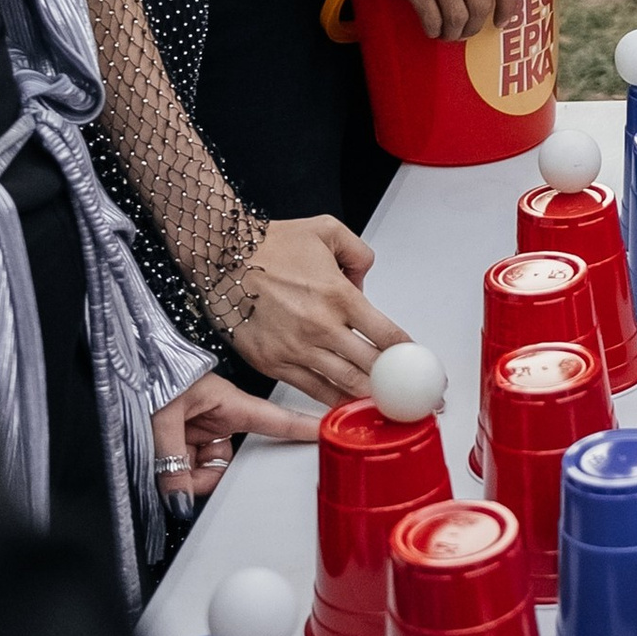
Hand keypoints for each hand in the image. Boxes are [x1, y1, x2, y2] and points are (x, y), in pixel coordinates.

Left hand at [153, 372, 321, 505]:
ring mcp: (200, 429)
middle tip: (181, 476)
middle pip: (230, 460)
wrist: (120, 366)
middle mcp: (217, 416)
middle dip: (207, 475)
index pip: (275, 420)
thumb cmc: (148, 375)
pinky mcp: (183, 439)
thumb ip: (172, 460)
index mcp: (227, 400)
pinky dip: (175, 474)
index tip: (329, 436)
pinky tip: (161, 466)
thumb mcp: (161, 416)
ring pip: (208, 469)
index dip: (302, 430)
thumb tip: (180, 499)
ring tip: (163, 465)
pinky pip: (189, 468)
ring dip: (187, 476)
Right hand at [224, 214, 408, 406]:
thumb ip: (358, 253)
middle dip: (394, 382)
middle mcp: (320, 327)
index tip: (415, 362)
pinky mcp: (273, 364)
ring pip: (343, 384)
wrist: (221, 257)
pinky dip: (332, 401)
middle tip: (410, 392)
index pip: (386, 335)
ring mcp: (296, 349)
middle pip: (369, 366)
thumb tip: (364, 280)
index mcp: (339, 296)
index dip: (406, 353)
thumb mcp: (327, 230)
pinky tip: (346, 405)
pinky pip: (310, 390)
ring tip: (385, 404)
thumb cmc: (268, 245)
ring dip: (367, 397)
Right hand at [339, 0, 515, 39]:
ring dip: (454, 32)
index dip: (509, 7)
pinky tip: (431, 28)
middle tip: (467, 30)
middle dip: (475, 25)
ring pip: (458, 17)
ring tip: (448, 32)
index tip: (503, 20)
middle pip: (482, 5)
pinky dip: (433, 29)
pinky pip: (432, 18)